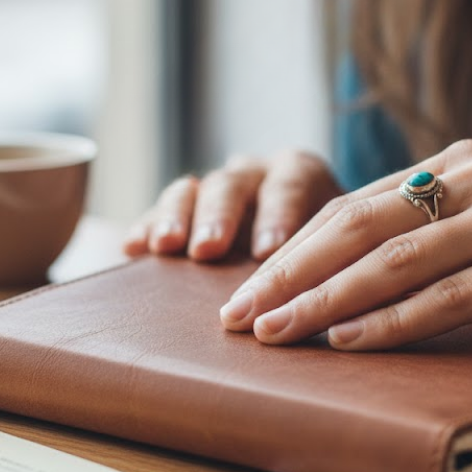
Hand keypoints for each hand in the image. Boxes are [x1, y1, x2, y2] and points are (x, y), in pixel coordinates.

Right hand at [123, 150, 341, 261]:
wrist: (309, 248)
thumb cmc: (330, 254)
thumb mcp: (337, 247)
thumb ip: (331, 261)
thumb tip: (321, 299)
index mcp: (299, 173)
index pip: (290, 183)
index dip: (278, 214)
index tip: (267, 250)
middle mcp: (254, 174)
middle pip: (233, 184)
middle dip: (220, 216)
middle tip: (209, 248)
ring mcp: (215, 190)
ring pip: (192, 190)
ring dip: (177, 217)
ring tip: (166, 246)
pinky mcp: (182, 211)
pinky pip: (159, 212)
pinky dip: (147, 226)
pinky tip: (134, 247)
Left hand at [219, 139, 471, 348]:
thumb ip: (430, 235)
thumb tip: (341, 279)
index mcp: (459, 161)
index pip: (355, 207)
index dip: (294, 250)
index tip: (246, 288)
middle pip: (361, 226)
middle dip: (291, 273)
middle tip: (239, 313)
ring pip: (396, 260)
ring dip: (325, 300)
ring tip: (275, 333)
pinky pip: (450, 296)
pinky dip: (392, 320)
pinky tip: (347, 341)